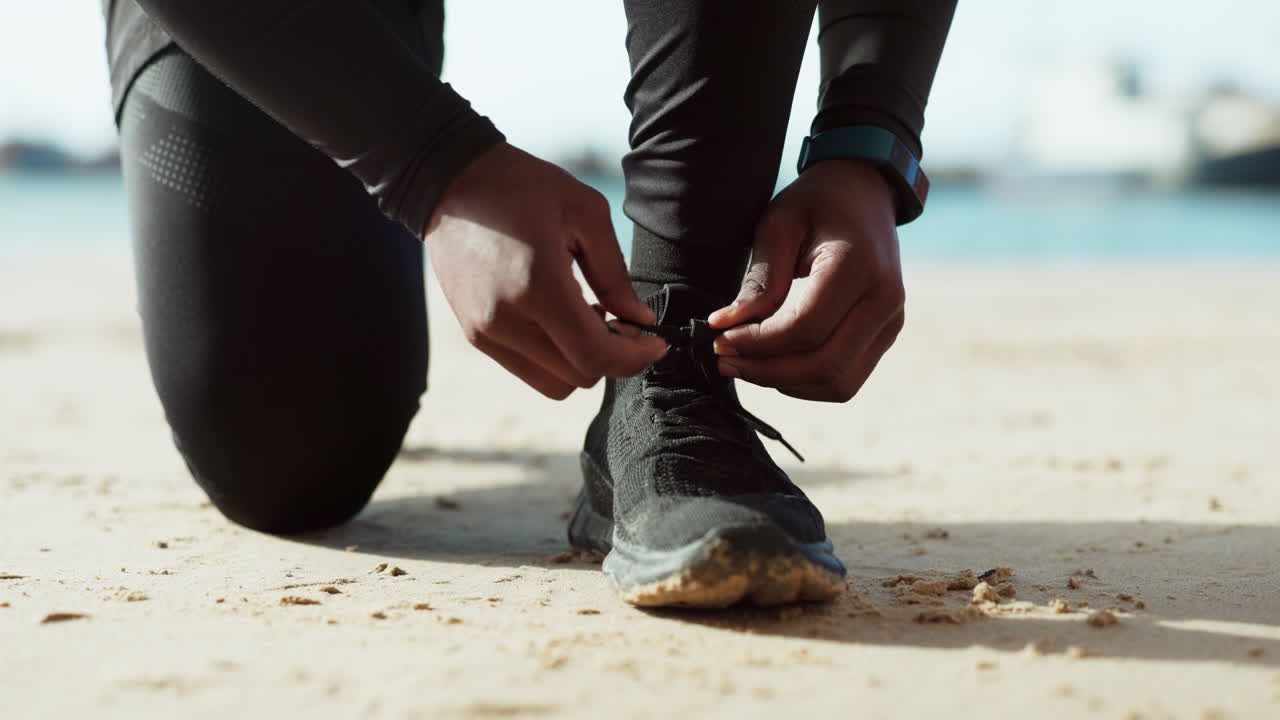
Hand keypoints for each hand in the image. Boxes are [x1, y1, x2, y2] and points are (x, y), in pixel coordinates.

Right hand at [425, 142, 666, 398]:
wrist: (450, 180)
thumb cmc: (522, 186)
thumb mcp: (585, 213)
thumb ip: (615, 274)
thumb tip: (639, 319)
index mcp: (537, 287)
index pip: (594, 356)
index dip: (634, 358)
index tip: (655, 341)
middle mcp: (505, 320)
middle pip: (579, 377)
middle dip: (612, 356)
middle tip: (622, 321)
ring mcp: (485, 332)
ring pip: (554, 384)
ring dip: (582, 361)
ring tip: (587, 317)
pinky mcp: (475, 335)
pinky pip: (528, 369)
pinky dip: (554, 356)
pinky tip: (559, 318)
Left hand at [707, 159, 904, 401]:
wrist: (865, 191)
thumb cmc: (817, 202)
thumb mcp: (778, 225)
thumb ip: (758, 281)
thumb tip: (725, 326)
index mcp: (858, 265)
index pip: (805, 328)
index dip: (758, 343)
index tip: (721, 339)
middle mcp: (884, 299)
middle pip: (824, 365)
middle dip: (767, 371)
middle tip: (726, 360)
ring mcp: (891, 320)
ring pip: (838, 383)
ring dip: (786, 382)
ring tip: (746, 364)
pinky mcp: (886, 334)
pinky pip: (847, 379)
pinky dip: (807, 382)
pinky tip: (774, 363)